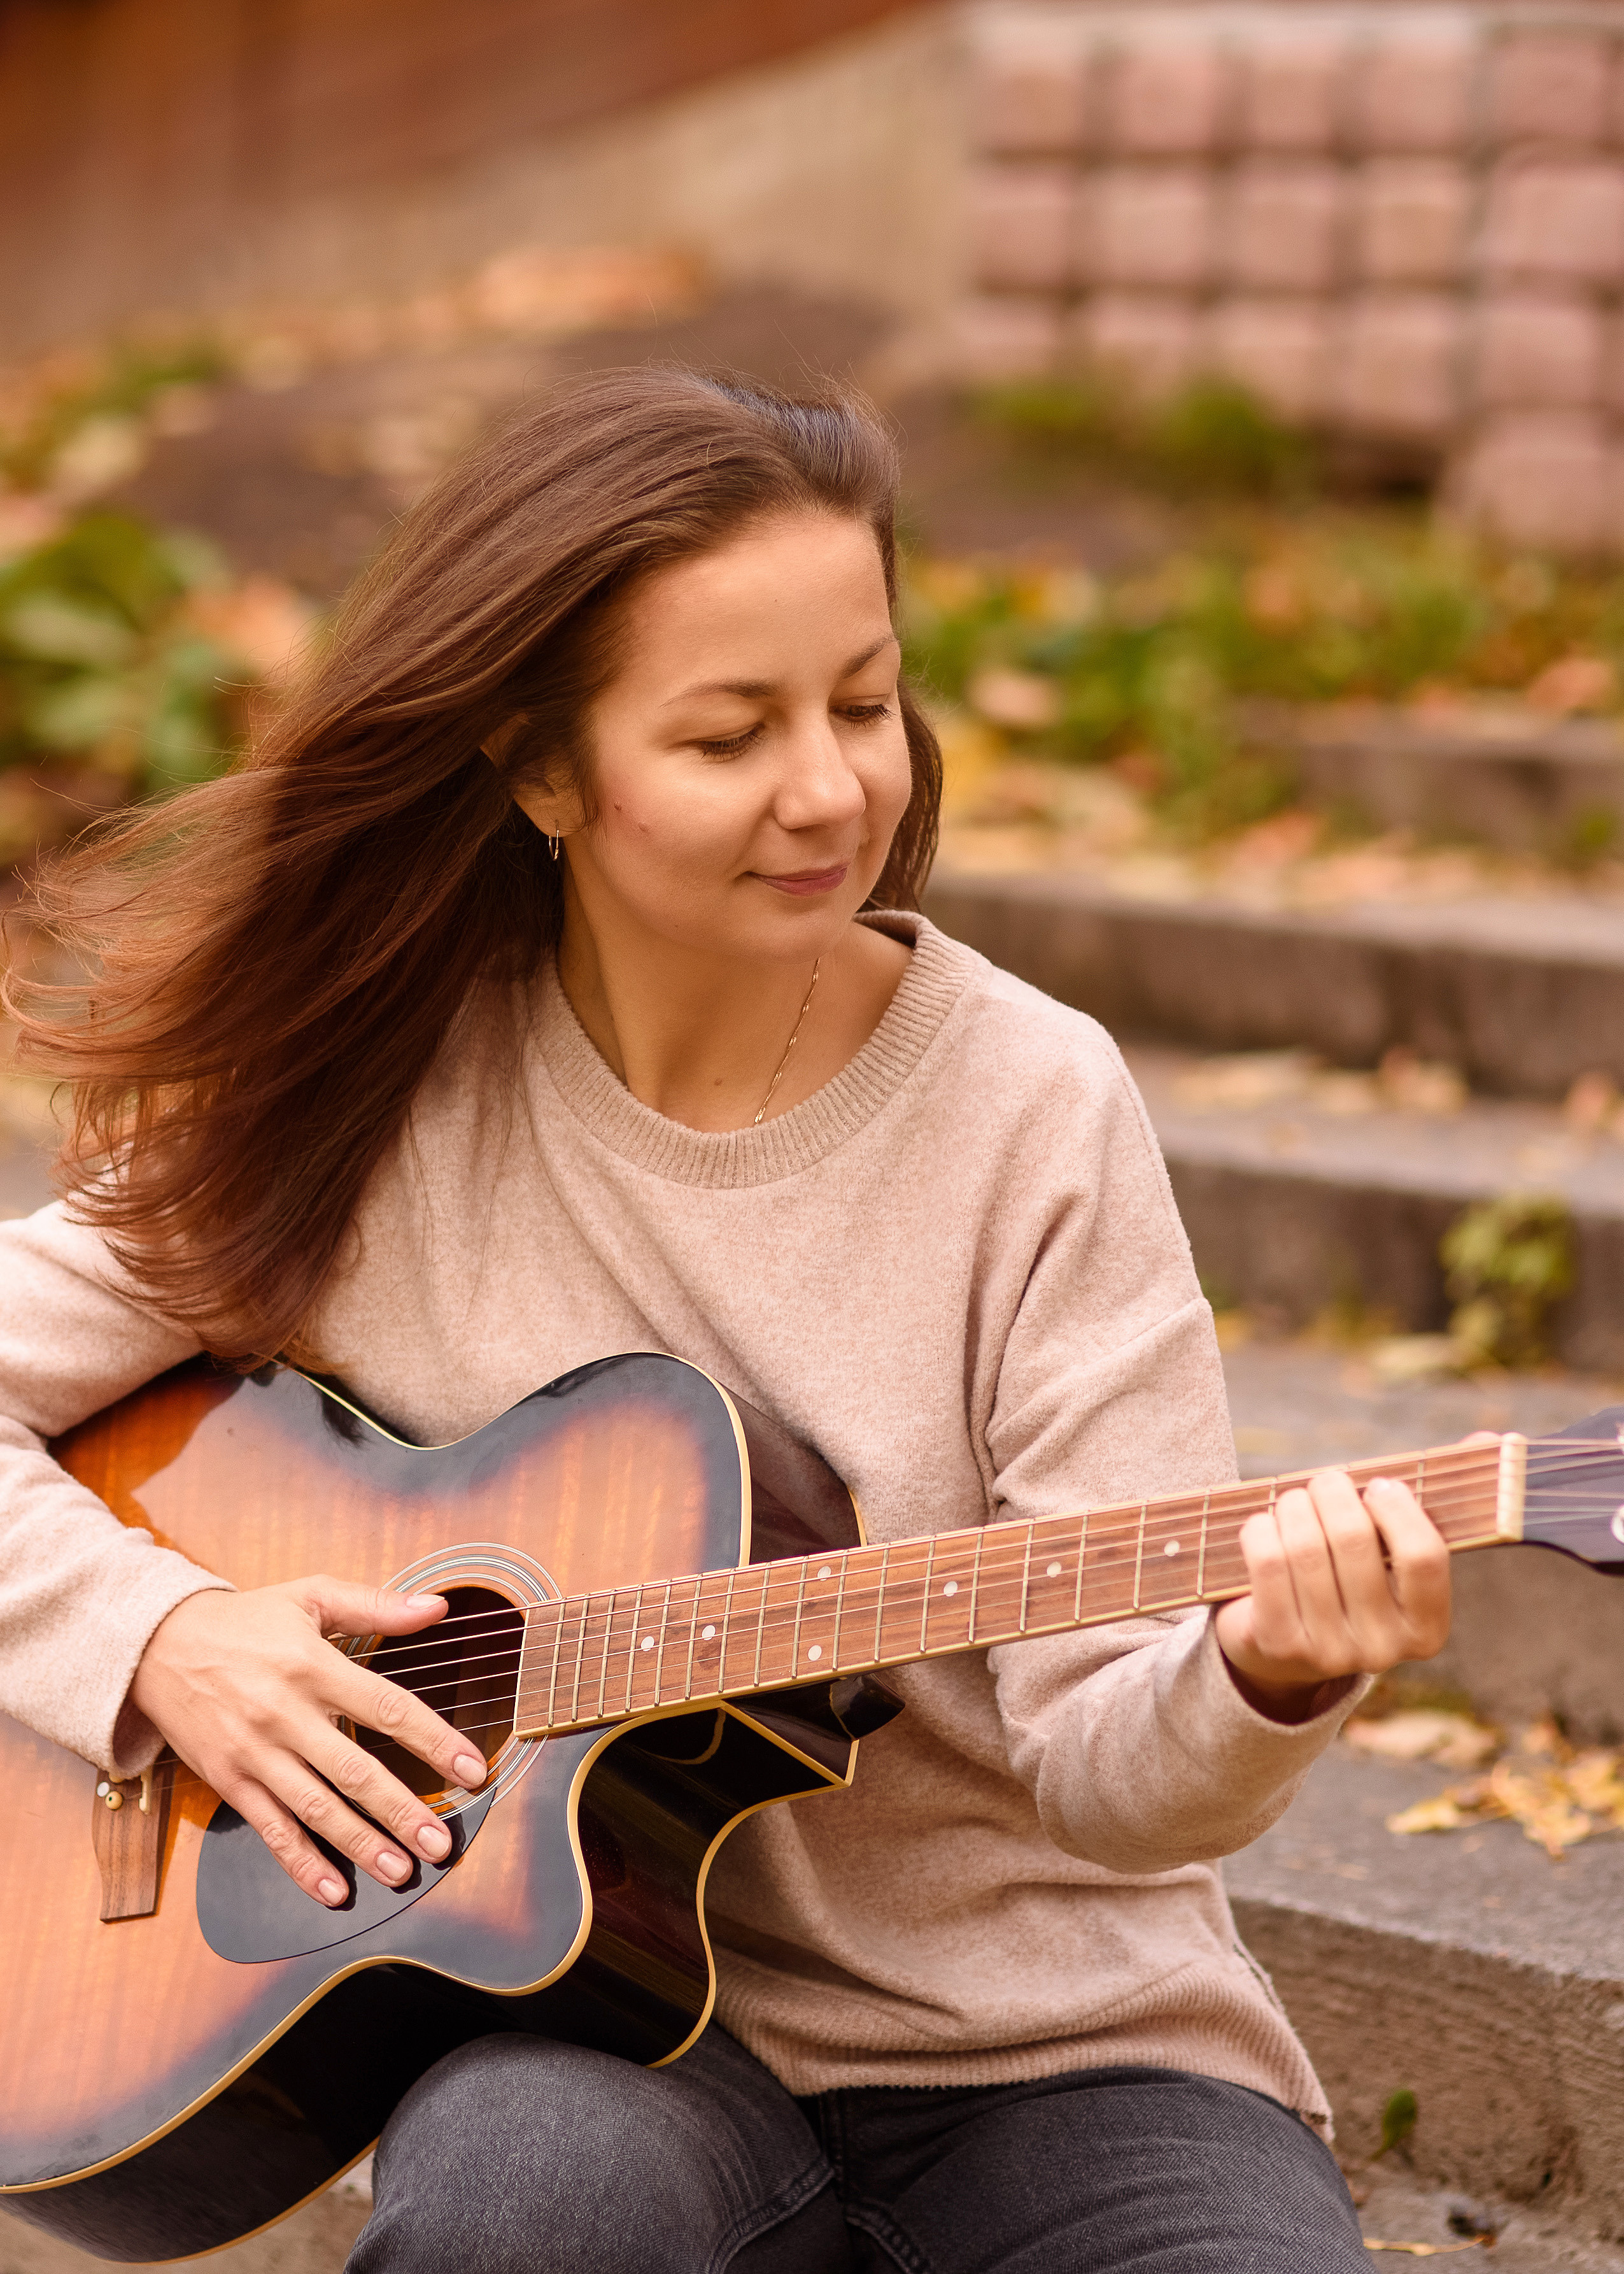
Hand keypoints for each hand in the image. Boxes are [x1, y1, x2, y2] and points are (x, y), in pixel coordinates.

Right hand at [130, 1577, 488, 1906]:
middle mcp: (286, 1714)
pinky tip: (333, 1890)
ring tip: (402, 1871)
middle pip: (355, 1771)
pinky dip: (301, 1864)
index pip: (387, 1708)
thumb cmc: (244, 1621)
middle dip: (402, 1811)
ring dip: (361, 1845)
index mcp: (313, 1666)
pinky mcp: (229, 1782)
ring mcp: (255, 1753)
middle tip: (442, 1843)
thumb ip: (376, 1604)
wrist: (155, 1646)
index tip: (471, 1769)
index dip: (433, 1741)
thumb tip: (436, 1607)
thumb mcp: (309, 1595)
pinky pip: (271, 1830)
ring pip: (316, 1809)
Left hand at [1214, 1469, 1450, 1723]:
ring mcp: (1330, 1653)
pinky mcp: (1279, 1646)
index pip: (1425, 1556)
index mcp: (1428, 1628)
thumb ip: (1439, 1499)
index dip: (1398, 1508)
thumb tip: (1490, 1438)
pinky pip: (1268, 1562)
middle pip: (1354, 1540)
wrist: (1282, 1650)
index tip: (1381, 1486)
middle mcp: (1384, 1650)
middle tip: (1325, 1483)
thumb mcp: (1393, 1551)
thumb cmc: (1349, 1579)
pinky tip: (1265, 1526)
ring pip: (1304, 1546)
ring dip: (1292, 1506)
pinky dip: (1261, 1529)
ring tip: (1293, 1502)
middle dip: (1333, 1492)